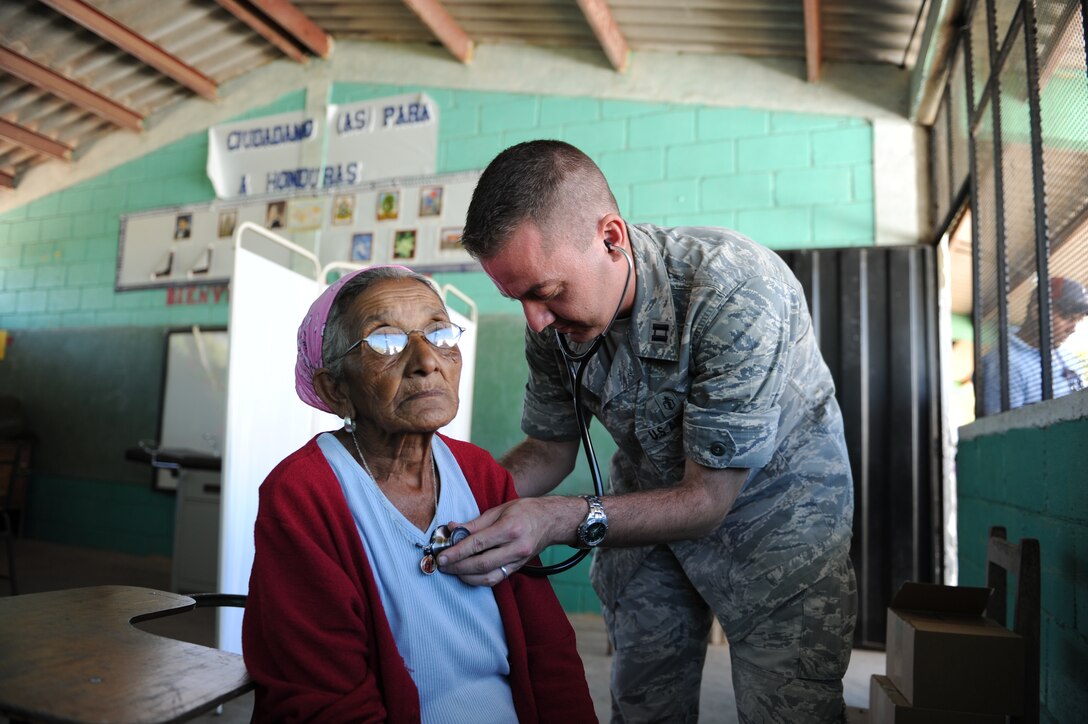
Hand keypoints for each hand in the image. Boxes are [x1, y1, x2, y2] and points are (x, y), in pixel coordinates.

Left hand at [437, 497, 570, 586]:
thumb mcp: (500, 510)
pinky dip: (478, 580)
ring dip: (466, 576)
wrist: (552, 521)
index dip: (457, 552)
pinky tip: (467, 574)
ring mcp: (518, 561)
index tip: (441, 556)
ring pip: (487, 577)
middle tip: (441, 565)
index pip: (477, 544)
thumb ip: (475, 523)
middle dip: (457, 566)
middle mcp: (515, 547)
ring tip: (451, 570)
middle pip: (481, 564)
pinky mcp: (518, 568)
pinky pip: (495, 579)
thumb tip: (452, 529)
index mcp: (509, 529)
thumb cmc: (525, 511)